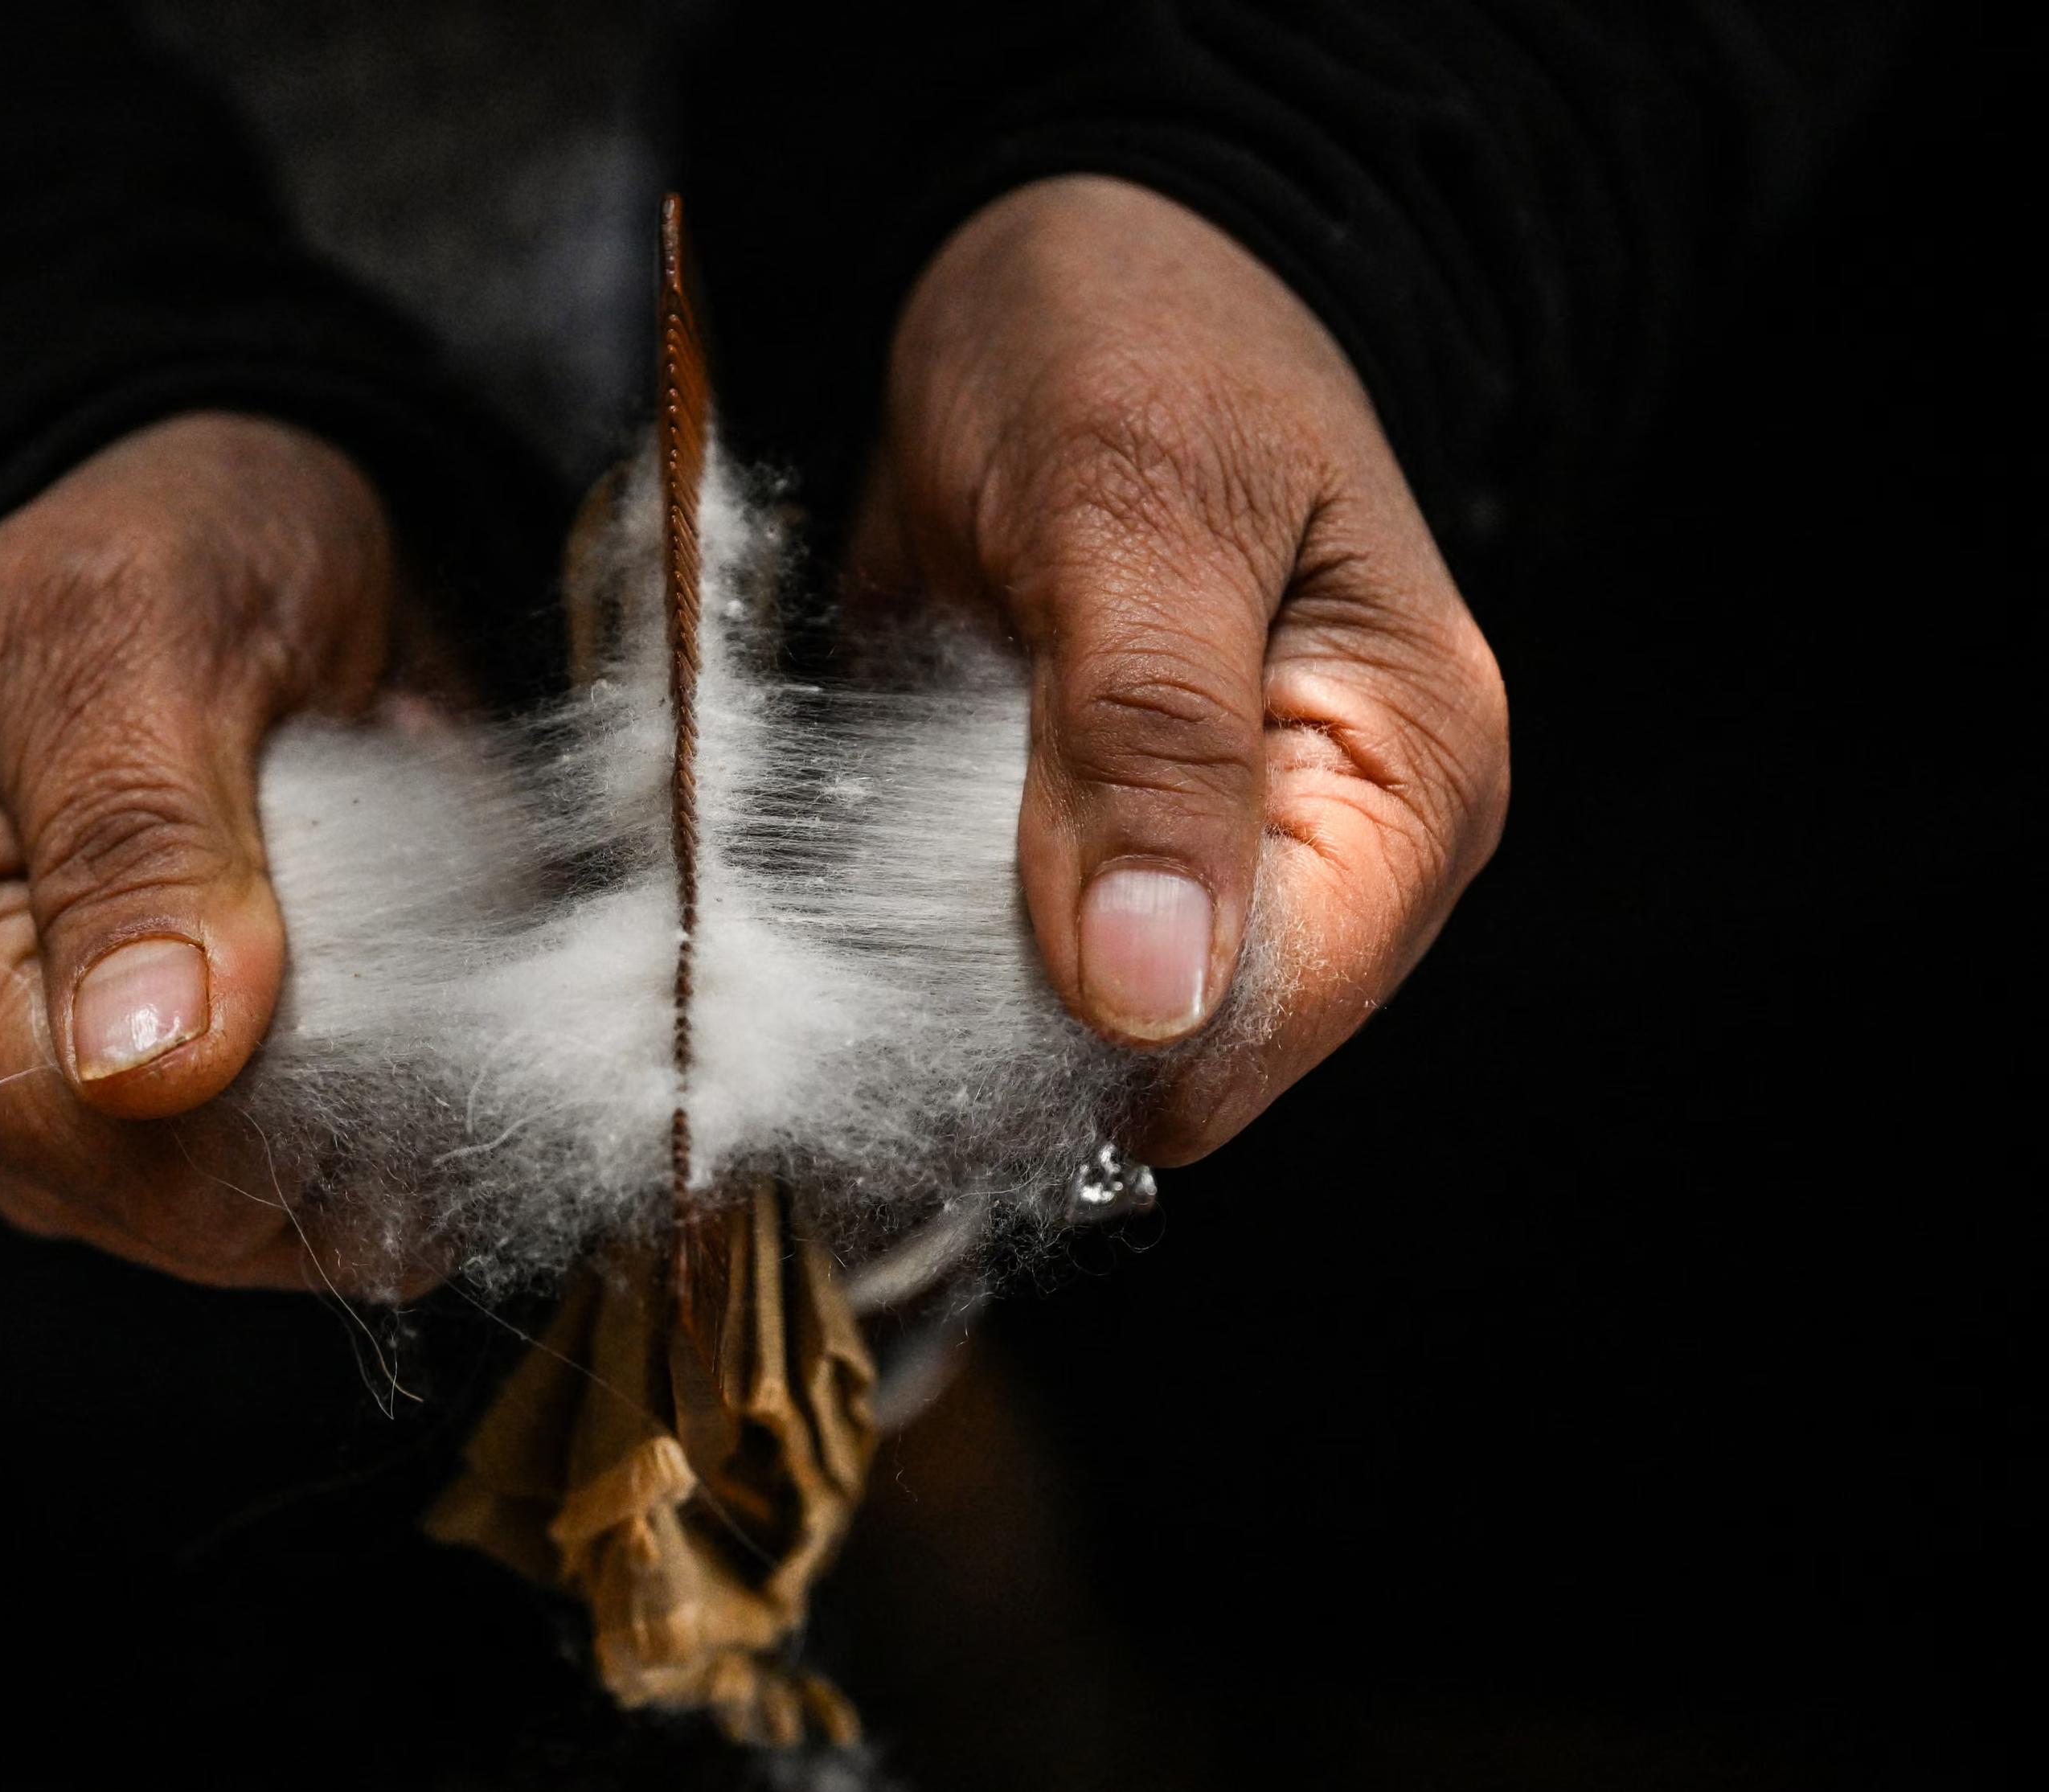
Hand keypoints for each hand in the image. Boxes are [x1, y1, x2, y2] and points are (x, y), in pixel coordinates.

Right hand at [0, 412, 396, 1285]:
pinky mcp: (221, 1103)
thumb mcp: (137, 637)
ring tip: (405, 911)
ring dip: (406, 1086)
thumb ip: (139, 843)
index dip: (276, 1117)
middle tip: (402, 901)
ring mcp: (112, 1105)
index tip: (385, 961)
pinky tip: (427, 959)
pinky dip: (430, 1077)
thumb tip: (149, 1070)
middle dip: (355, 1097)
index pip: (114, 1160)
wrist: (237, 520)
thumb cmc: (158, 549)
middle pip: (210, 1217)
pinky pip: (361, 1164)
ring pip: (301, 1213)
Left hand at [857, 177, 1508, 1162]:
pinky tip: (867, 863)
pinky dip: (917, 932)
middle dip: (1013, 1016)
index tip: (942, 980)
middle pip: (1169, 1052)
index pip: (1270, 1019)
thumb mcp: (1134, 507)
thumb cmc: (1138, 338)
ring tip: (870, 866)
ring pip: (1068, 1027)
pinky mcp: (1095, 848)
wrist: (1068, 258)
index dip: (1103, 1037)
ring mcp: (1206, 860)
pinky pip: (999, 959)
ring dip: (948, 982)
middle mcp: (1325, 850)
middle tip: (879, 905)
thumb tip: (1151, 994)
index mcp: (1404, 775)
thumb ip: (1145, 741)